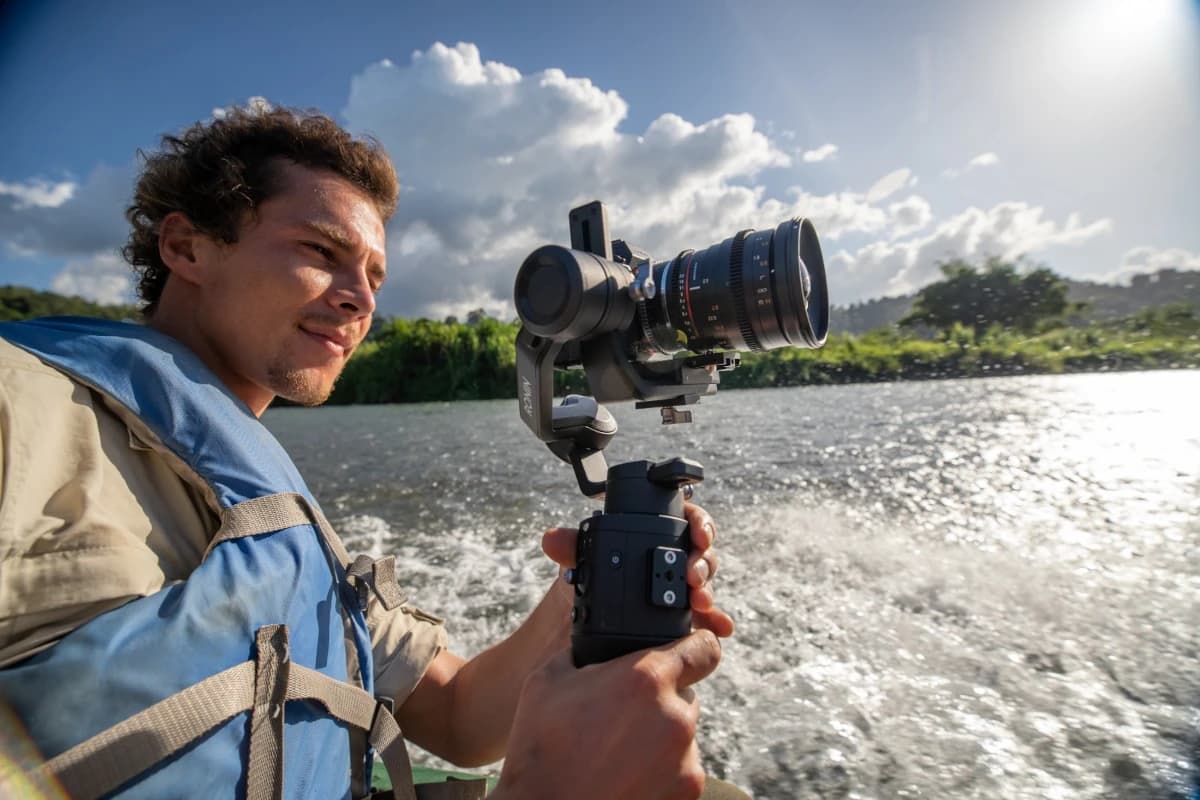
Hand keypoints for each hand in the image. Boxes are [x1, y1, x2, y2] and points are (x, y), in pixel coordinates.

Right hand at [493, 630, 720, 799]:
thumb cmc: (540, 746)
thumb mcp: (550, 679)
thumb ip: (585, 652)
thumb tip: (597, 640)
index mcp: (646, 679)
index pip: (704, 648)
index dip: (697, 645)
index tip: (689, 649)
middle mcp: (674, 716)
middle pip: (686, 694)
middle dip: (661, 698)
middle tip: (623, 714)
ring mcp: (684, 758)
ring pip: (683, 731)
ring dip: (660, 733)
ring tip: (618, 750)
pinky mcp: (687, 790)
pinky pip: (681, 766)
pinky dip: (661, 767)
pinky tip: (626, 773)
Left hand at [541, 502, 734, 638]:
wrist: (587, 619)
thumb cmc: (589, 579)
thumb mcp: (582, 563)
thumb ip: (572, 548)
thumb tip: (551, 540)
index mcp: (655, 535)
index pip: (687, 520)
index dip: (699, 523)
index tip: (699, 534)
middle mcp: (672, 558)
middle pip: (701, 552)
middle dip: (703, 562)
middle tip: (693, 575)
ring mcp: (679, 587)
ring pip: (703, 582)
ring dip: (707, 590)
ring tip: (699, 601)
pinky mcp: (683, 615)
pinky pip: (705, 616)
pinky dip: (715, 620)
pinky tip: (720, 627)